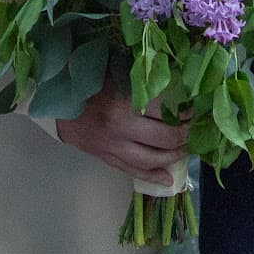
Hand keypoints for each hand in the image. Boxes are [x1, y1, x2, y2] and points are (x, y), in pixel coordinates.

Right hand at [56, 80, 190, 182]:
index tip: (195, 108)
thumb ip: (143, 81)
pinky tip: (168, 180)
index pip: (165, 111)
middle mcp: (119, 130)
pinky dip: (153, 177)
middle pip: (164, 139)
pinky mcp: (107, 158)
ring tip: (185, 150)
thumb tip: (177, 82)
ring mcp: (112, 148)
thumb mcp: (117, 74)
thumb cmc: (91, 83)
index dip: (184, 111)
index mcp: (124, 104)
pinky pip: (133, 172)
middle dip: (184, 136)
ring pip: (151, 160)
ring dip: (173, 157)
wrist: (58, 103)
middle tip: (194, 129)